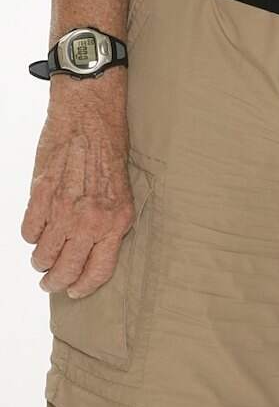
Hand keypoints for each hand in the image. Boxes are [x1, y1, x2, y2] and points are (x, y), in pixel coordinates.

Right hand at [21, 70, 133, 296]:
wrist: (90, 114)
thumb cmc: (109, 148)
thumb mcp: (122, 190)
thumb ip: (109, 223)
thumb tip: (91, 254)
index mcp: (116, 221)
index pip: (98, 271)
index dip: (83, 287)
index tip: (74, 292)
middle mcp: (91, 220)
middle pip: (66, 270)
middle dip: (55, 282)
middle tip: (50, 282)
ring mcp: (64, 210)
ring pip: (42, 255)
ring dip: (40, 259)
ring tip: (43, 255)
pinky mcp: (41, 195)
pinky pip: (29, 231)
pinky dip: (31, 234)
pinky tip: (38, 228)